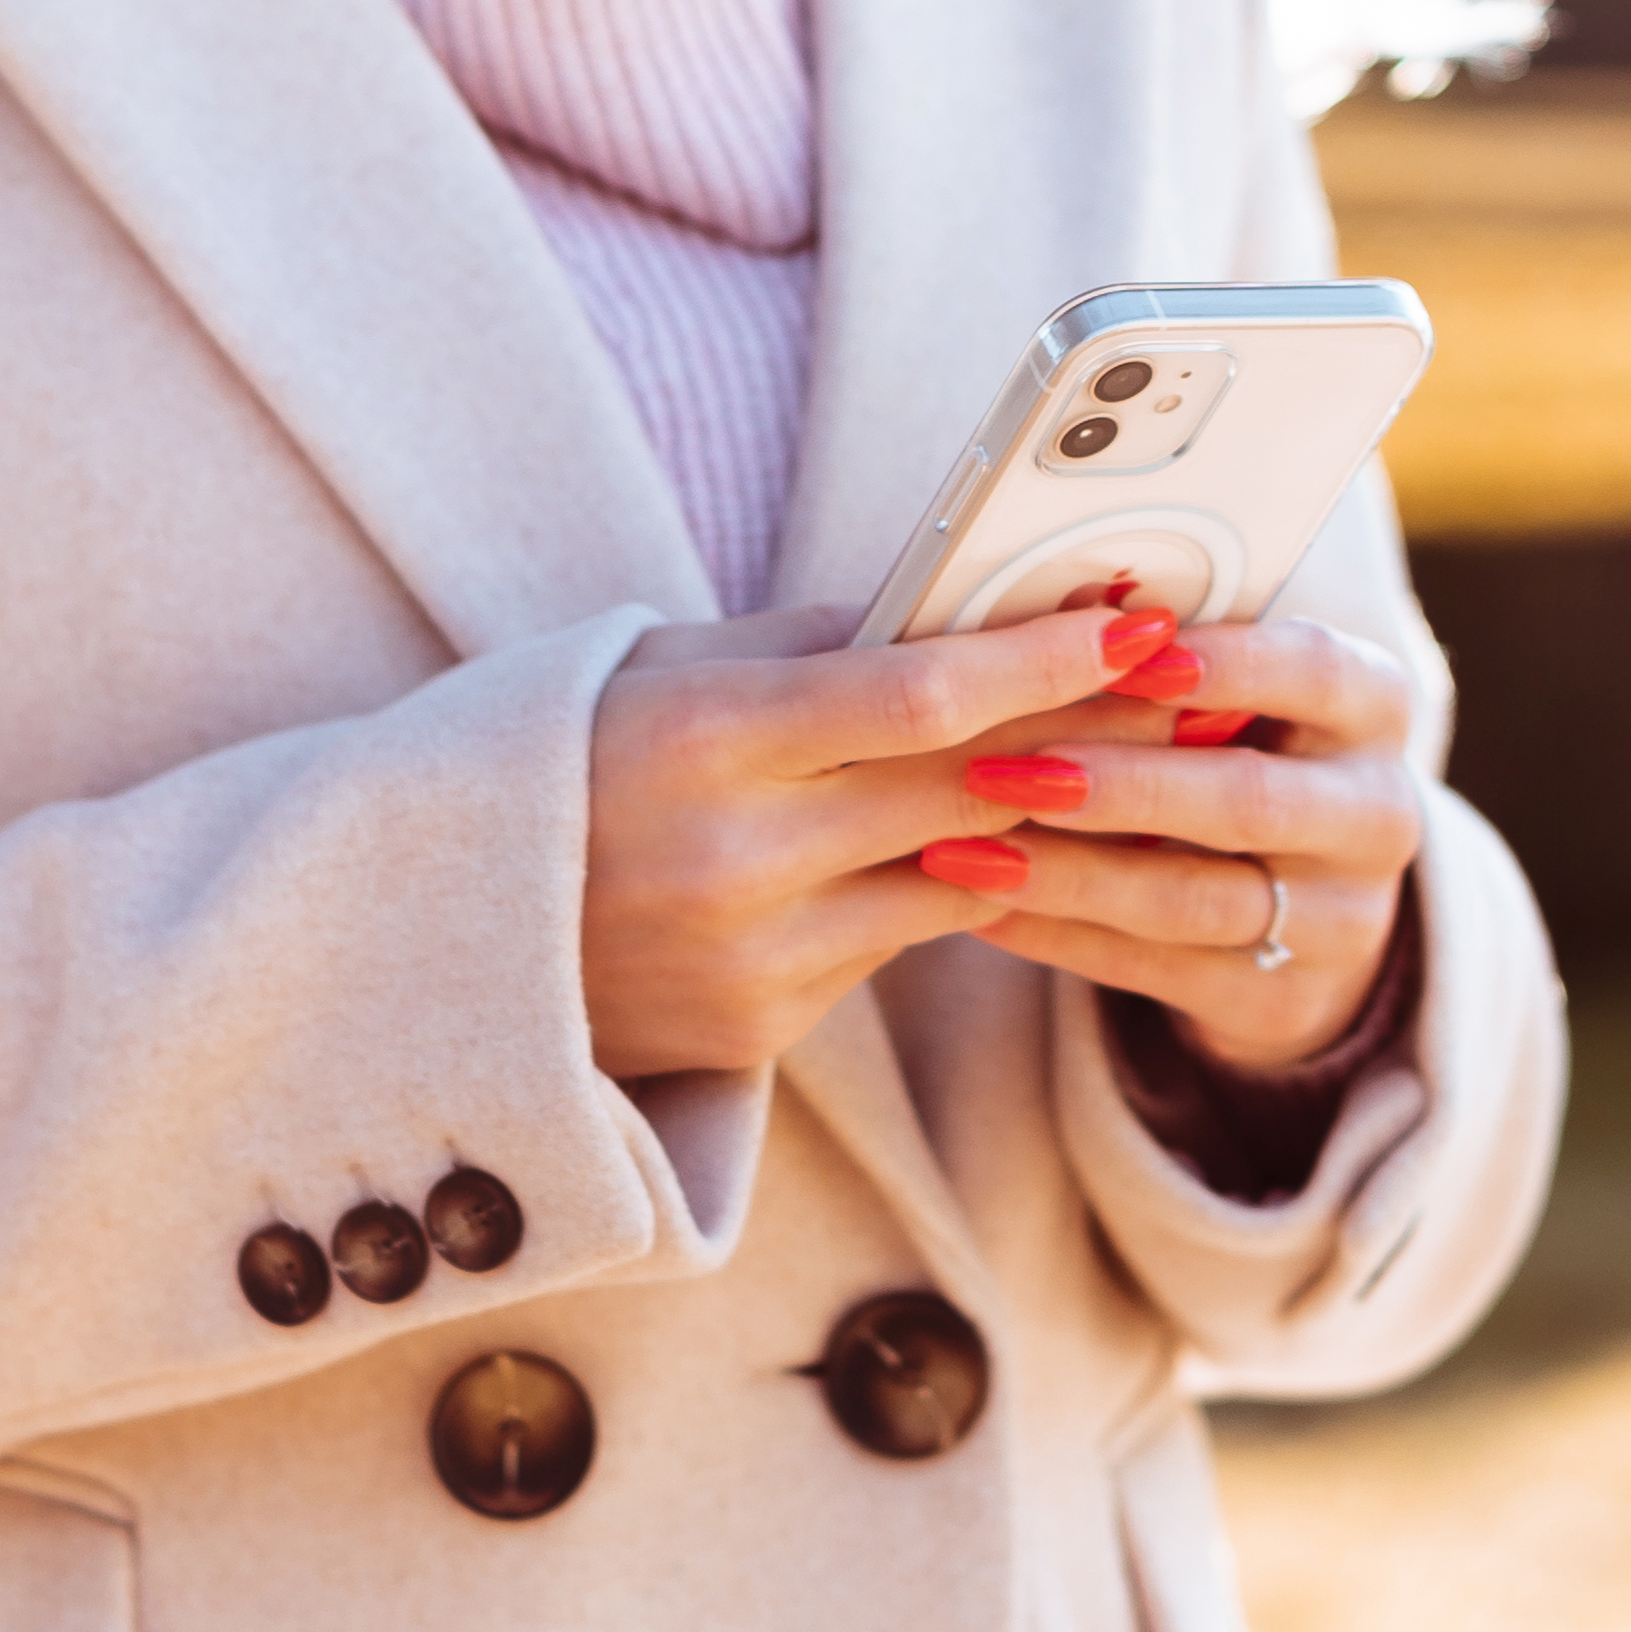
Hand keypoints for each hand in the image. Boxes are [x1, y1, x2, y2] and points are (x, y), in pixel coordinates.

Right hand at [578, 597, 1192, 1078]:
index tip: (1145, 615)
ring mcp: (753, 955)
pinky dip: (955, 882)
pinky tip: (1006, 838)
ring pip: (961, 871)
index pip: (918, 694)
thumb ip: (808, 644)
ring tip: (1140, 761)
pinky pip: (903, 940)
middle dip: (1098, 730)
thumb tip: (959, 604)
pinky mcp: (763, 1027)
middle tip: (1200, 682)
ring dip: (1055, 818)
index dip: (1045, 656)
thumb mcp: (660, 672)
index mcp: (703, 738)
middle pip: (969, 783)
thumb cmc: (563, 765)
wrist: (430, 950)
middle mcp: (736, 855)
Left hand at [920, 616, 1423, 1067]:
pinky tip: (983, 910)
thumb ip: (1171, 654)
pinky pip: (1157, 971)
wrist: (1313, 907)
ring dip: (1072, 874)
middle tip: (1011, 768)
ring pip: (1195, 901)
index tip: (1128, 651)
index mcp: (1372, 707)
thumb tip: (1070, 601)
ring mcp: (1339, 919)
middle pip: (1251, 801)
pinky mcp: (1281, 998)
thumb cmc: (1245, 748)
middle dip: (1125, 784)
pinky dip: (1062, 940)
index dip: (1223, 662)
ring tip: (967, 849)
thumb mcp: (1241, 692)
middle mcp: (1375, 813)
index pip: (1313, 671)